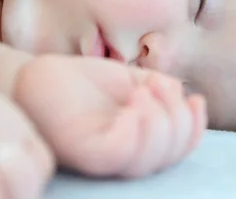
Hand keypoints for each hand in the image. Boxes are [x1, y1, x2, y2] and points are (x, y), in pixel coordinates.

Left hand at [14, 55, 206, 178]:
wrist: (39, 78)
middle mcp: (125, 156)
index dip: (195, 126)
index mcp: (140, 142)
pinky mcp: (87, 152)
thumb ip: (159, 88)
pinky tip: (131, 101)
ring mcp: (106, 157)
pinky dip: (138, 125)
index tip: (194, 98)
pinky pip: (124, 150)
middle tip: (157, 86)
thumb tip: (184, 95)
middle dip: (177, 116)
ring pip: (151, 156)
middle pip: (171, 152)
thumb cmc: (83, 82)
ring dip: (159, 117)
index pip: (180, 147)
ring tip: (142, 91)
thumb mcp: (131, 80)